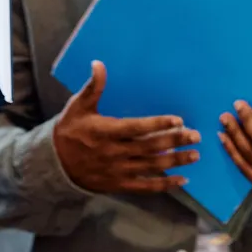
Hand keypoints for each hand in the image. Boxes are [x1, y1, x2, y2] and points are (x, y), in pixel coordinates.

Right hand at [53, 61, 200, 193]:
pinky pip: (145, 187)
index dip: (158, 124)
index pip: (136, 128)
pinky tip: (182, 180)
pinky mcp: (119, 185)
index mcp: (105, 131)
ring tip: (195, 155)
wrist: (55, 164)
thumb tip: (99, 64)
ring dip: (175, 162)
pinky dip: (164, 185)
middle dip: (175, 141)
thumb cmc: (70, 130)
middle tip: (196, 136)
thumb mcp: (78, 106)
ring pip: (151, 167)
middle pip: (150, 147)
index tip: (179, 120)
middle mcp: (114, 152)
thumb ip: (92, 87)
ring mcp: (118, 171)